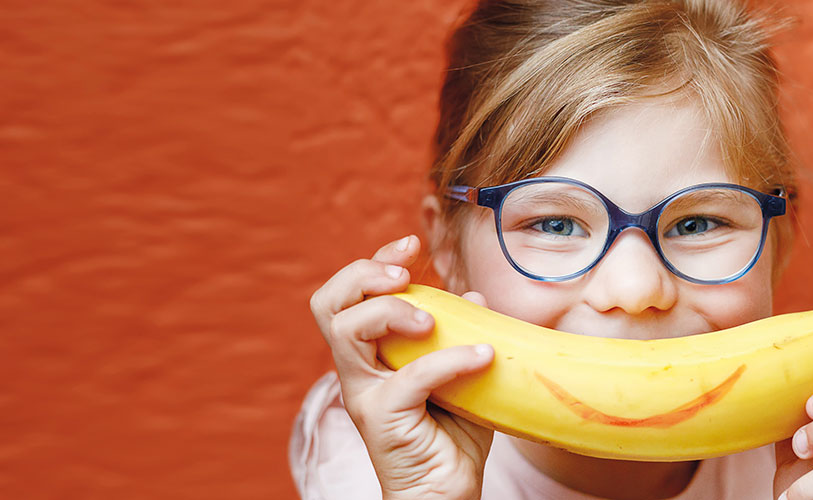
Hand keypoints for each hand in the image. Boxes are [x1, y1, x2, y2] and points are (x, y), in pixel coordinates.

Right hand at [309, 235, 494, 499]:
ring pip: (347, 330)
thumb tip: (476, 297)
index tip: (410, 244)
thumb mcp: (460, 376)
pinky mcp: (383, 419)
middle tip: (404, 275)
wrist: (445, 493)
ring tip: (432, 320)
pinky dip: (449, 359)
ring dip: (391, 311)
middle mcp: (357, 370)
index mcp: (369, 354)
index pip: (348, 295)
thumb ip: (463, 336)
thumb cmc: (450, 438)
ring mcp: (365, 394)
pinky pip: (408, 377)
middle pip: (328, 303)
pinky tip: (483, 357)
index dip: (372, 262)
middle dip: (363, 274)